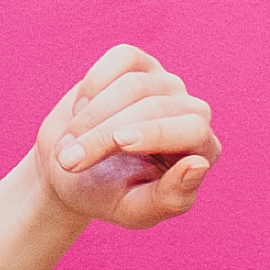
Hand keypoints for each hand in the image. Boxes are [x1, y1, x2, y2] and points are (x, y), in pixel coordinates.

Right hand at [34, 43, 216, 231]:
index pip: (194, 130)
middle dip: (106, 135)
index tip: (120, 142)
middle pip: (155, 108)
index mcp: (202, 151)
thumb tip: (198, 164)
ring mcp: (166, 83)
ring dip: (90, 118)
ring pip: (132, 86)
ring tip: (68, 147)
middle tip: (69, 162)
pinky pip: (120, 59)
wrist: (67, 167)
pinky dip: (93, 85)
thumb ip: (171, 198)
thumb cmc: (106, 194)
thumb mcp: (135, 210)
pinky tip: (84, 110)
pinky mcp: (139, 62)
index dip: (156, 133)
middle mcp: (191, 111)